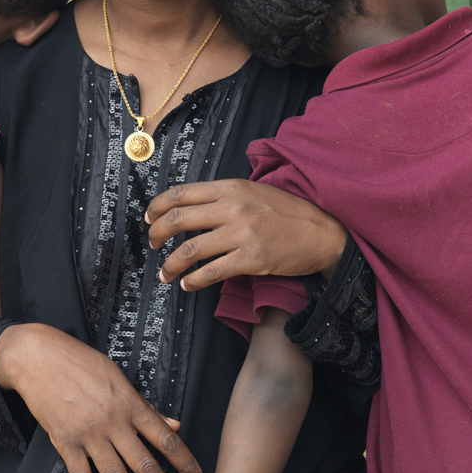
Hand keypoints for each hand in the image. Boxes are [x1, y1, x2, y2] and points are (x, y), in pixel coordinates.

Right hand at [0, 323, 202, 472]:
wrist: (39, 358)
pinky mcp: (65, 444)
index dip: (184, 463)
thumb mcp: (118, 378)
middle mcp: (113, 423)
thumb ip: (146, 406)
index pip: (166, 439)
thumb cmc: (81, 363)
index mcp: (130, 405)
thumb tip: (174, 424)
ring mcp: (89, 436)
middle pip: (145, 464)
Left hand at [146, 179, 346, 290]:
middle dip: (157, 234)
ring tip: (165, 274)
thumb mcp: (254, 191)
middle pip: (178, 219)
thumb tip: (191, 206)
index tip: (150, 218)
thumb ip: (224, 196)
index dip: (158, 207)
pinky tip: (188, 284)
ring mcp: (242, 233)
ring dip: (171, 264)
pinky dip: (193, 280)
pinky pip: (211, 271)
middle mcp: (233, 207)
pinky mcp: (252, 258)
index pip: (181, 193)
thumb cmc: (287, 213)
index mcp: (230, 188)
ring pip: (190, 249)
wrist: (322, 233)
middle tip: (154, 245)